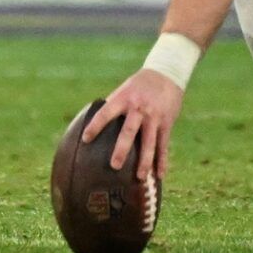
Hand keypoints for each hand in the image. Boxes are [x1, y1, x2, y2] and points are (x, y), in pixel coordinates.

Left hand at [84, 68, 183, 183]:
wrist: (166, 74)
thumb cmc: (139, 85)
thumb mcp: (124, 90)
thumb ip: (112, 106)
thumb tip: (93, 122)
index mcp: (123, 98)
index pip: (106, 113)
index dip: (95, 125)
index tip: (85, 139)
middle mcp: (138, 108)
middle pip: (129, 131)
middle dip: (122, 149)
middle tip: (114, 166)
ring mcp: (154, 117)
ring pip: (149, 142)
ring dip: (144, 161)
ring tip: (139, 177)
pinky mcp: (166, 123)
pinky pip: (163, 145)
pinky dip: (161, 161)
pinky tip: (159, 175)